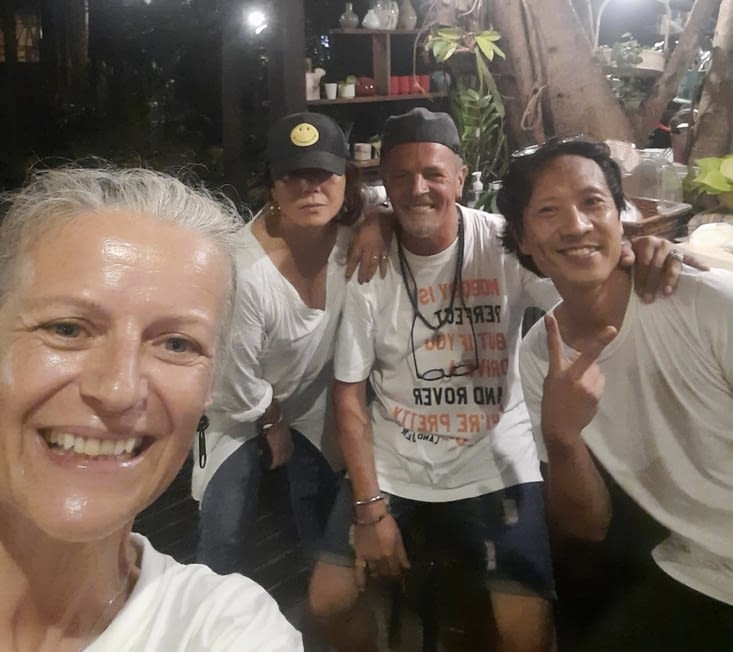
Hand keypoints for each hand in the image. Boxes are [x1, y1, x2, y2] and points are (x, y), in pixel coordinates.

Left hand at [263, 421, 293, 468]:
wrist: (273, 415)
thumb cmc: (265, 427)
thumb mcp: (262, 439)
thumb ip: (263, 448)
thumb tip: (261, 453)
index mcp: (277, 449)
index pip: (277, 461)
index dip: (273, 466)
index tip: (269, 467)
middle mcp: (285, 447)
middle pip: (284, 459)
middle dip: (280, 463)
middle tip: (275, 465)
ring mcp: (288, 442)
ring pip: (289, 453)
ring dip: (285, 458)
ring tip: (281, 460)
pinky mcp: (290, 437)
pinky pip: (290, 447)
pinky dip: (288, 451)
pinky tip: (286, 451)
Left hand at [345, 208, 393, 283]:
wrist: (382, 219)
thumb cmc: (366, 225)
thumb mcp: (355, 234)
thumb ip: (352, 246)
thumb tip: (347, 257)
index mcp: (359, 245)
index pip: (353, 260)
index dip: (350, 269)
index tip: (347, 277)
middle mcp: (368, 250)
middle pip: (364, 265)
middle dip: (361, 274)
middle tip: (360, 282)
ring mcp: (377, 251)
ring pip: (373, 265)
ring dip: (370, 274)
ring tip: (367, 280)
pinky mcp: (385, 250)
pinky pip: (384, 262)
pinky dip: (383, 269)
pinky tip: (382, 276)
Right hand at [353, 511, 409, 590]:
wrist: (370, 514)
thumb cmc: (386, 523)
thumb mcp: (398, 536)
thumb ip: (402, 553)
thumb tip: (407, 567)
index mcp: (391, 553)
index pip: (396, 570)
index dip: (399, 575)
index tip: (401, 579)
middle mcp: (380, 559)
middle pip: (386, 573)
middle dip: (390, 578)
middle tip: (392, 581)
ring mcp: (368, 558)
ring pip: (374, 573)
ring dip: (379, 578)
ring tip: (381, 581)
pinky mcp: (359, 555)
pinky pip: (359, 570)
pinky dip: (361, 580)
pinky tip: (362, 589)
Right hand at [541, 313, 616, 446]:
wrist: (561, 428)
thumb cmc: (552, 403)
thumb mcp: (551, 383)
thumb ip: (564, 370)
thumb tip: (580, 362)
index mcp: (557, 372)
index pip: (554, 348)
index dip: (553, 331)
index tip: (550, 316)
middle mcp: (572, 375)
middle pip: (590, 355)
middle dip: (598, 347)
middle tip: (606, 338)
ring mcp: (586, 384)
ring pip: (596, 370)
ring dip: (591, 375)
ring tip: (580, 390)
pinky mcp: (596, 393)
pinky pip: (599, 381)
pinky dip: (594, 385)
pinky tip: (584, 398)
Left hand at [620, 236, 709, 302]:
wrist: (645, 244)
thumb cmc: (634, 252)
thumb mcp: (626, 251)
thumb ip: (624, 254)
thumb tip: (627, 261)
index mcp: (645, 242)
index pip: (643, 262)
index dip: (640, 278)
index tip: (639, 293)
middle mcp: (660, 243)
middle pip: (656, 266)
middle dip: (652, 284)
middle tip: (649, 299)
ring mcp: (672, 248)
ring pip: (673, 265)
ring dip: (670, 279)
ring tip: (667, 292)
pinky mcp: (683, 252)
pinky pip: (691, 258)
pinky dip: (698, 263)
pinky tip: (705, 270)